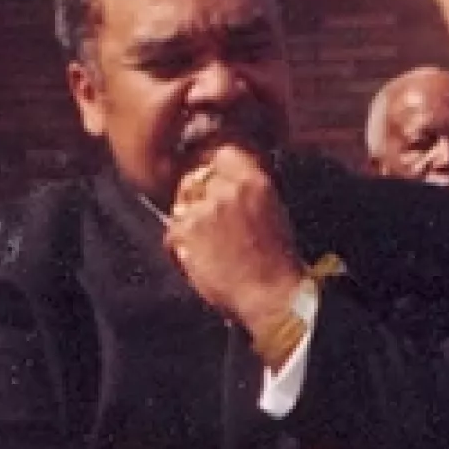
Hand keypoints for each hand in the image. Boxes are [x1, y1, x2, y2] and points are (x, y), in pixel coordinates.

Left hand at [168, 145, 308, 336]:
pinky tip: (194, 261)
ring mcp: (206, 209)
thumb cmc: (277, 263)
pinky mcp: (188, 231)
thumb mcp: (273, 212)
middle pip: (195, 176)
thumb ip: (247, 192)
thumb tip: (225, 186)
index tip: (209, 177)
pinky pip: (171, 231)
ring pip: (181, 204)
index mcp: (255, 181)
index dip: (211, 165)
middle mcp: (228, 189)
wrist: (272, 295)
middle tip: (201, 218)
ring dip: (186, 222)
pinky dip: (178, 248)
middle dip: (194, 196)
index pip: (222, 153)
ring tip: (202, 246)